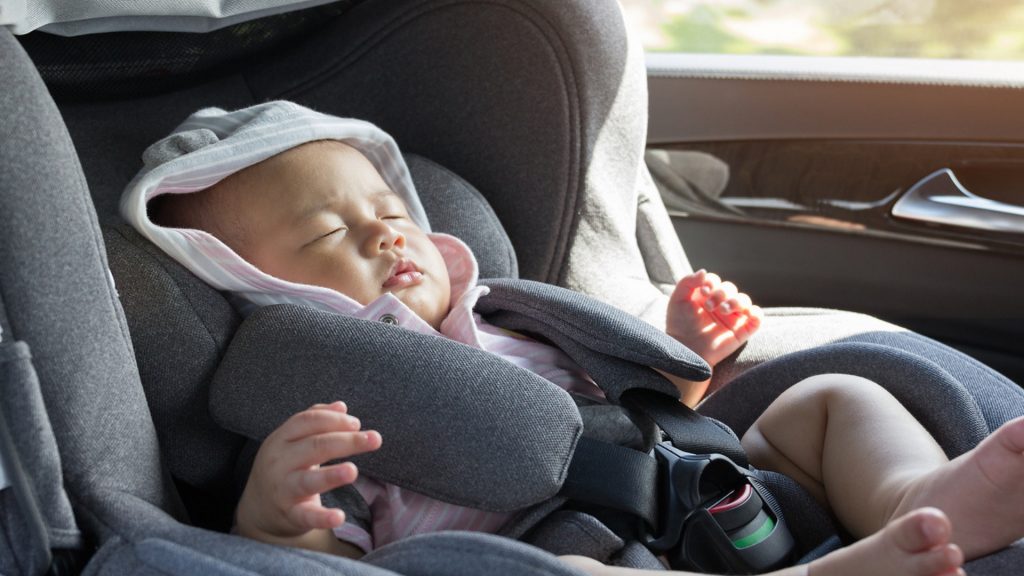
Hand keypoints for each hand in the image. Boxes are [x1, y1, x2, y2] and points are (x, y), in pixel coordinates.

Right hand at [235, 401, 381, 543]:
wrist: (257, 508)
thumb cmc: (284, 467)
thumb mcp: (292, 441)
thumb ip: (316, 421)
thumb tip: (342, 406)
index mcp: (282, 439)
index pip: (307, 421)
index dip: (334, 420)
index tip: (357, 423)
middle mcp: (280, 462)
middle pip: (314, 446)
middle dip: (346, 441)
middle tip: (374, 438)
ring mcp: (283, 489)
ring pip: (308, 480)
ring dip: (331, 475)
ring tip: (353, 471)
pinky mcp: (289, 514)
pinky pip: (307, 516)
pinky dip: (322, 517)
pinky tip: (339, 517)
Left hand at [666, 270, 762, 367]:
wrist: (686, 349)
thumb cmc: (679, 326)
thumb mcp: (677, 300)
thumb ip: (687, 282)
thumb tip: (704, 271)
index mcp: (706, 296)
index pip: (715, 281)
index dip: (712, 282)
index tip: (703, 291)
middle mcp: (720, 304)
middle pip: (730, 288)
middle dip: (721, 293)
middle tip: (710, 305)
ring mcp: (732, 317)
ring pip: (744, 300)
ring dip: (736, 301)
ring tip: (723, 310)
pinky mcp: (742, 330)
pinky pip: (757, 317)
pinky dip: (756, 313)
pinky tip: (746, 313)